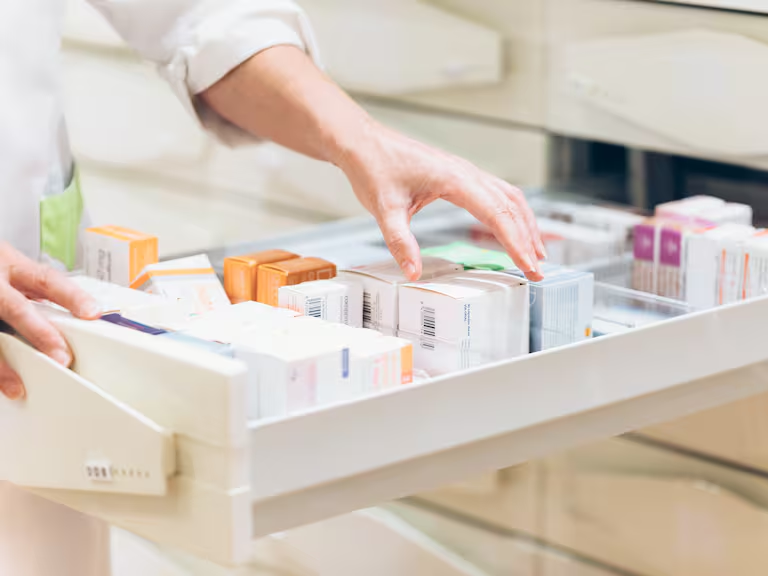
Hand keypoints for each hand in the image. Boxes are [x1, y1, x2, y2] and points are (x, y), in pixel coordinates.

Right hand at [0, 244, 100, 398]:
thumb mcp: (18, 273)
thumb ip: (42, 293)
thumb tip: (84, 317)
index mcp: (15, 268)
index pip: (48, 280)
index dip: (71, 296)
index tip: (92, 313)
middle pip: (18, 308)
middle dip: (41, 334)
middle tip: (62, 357)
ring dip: (5, 363)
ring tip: (19, 384)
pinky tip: (4, 383)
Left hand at [336, 119, 545, 281]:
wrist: (363, 142)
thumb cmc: (373, 167)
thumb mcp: (384, 210)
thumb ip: (400, 242)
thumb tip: (413, 273)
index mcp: (455, 179)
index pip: (497, 214)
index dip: (516, 243)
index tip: (528, 266)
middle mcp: (467, 172)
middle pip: (511, 207)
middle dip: (528, 240)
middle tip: (538, 271)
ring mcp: (465, 172)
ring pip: (509, 197)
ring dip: (526, 224)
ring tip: (537, 252)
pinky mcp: (459, 175)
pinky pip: (496, 193)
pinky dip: (512, 212)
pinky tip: (514, 227)